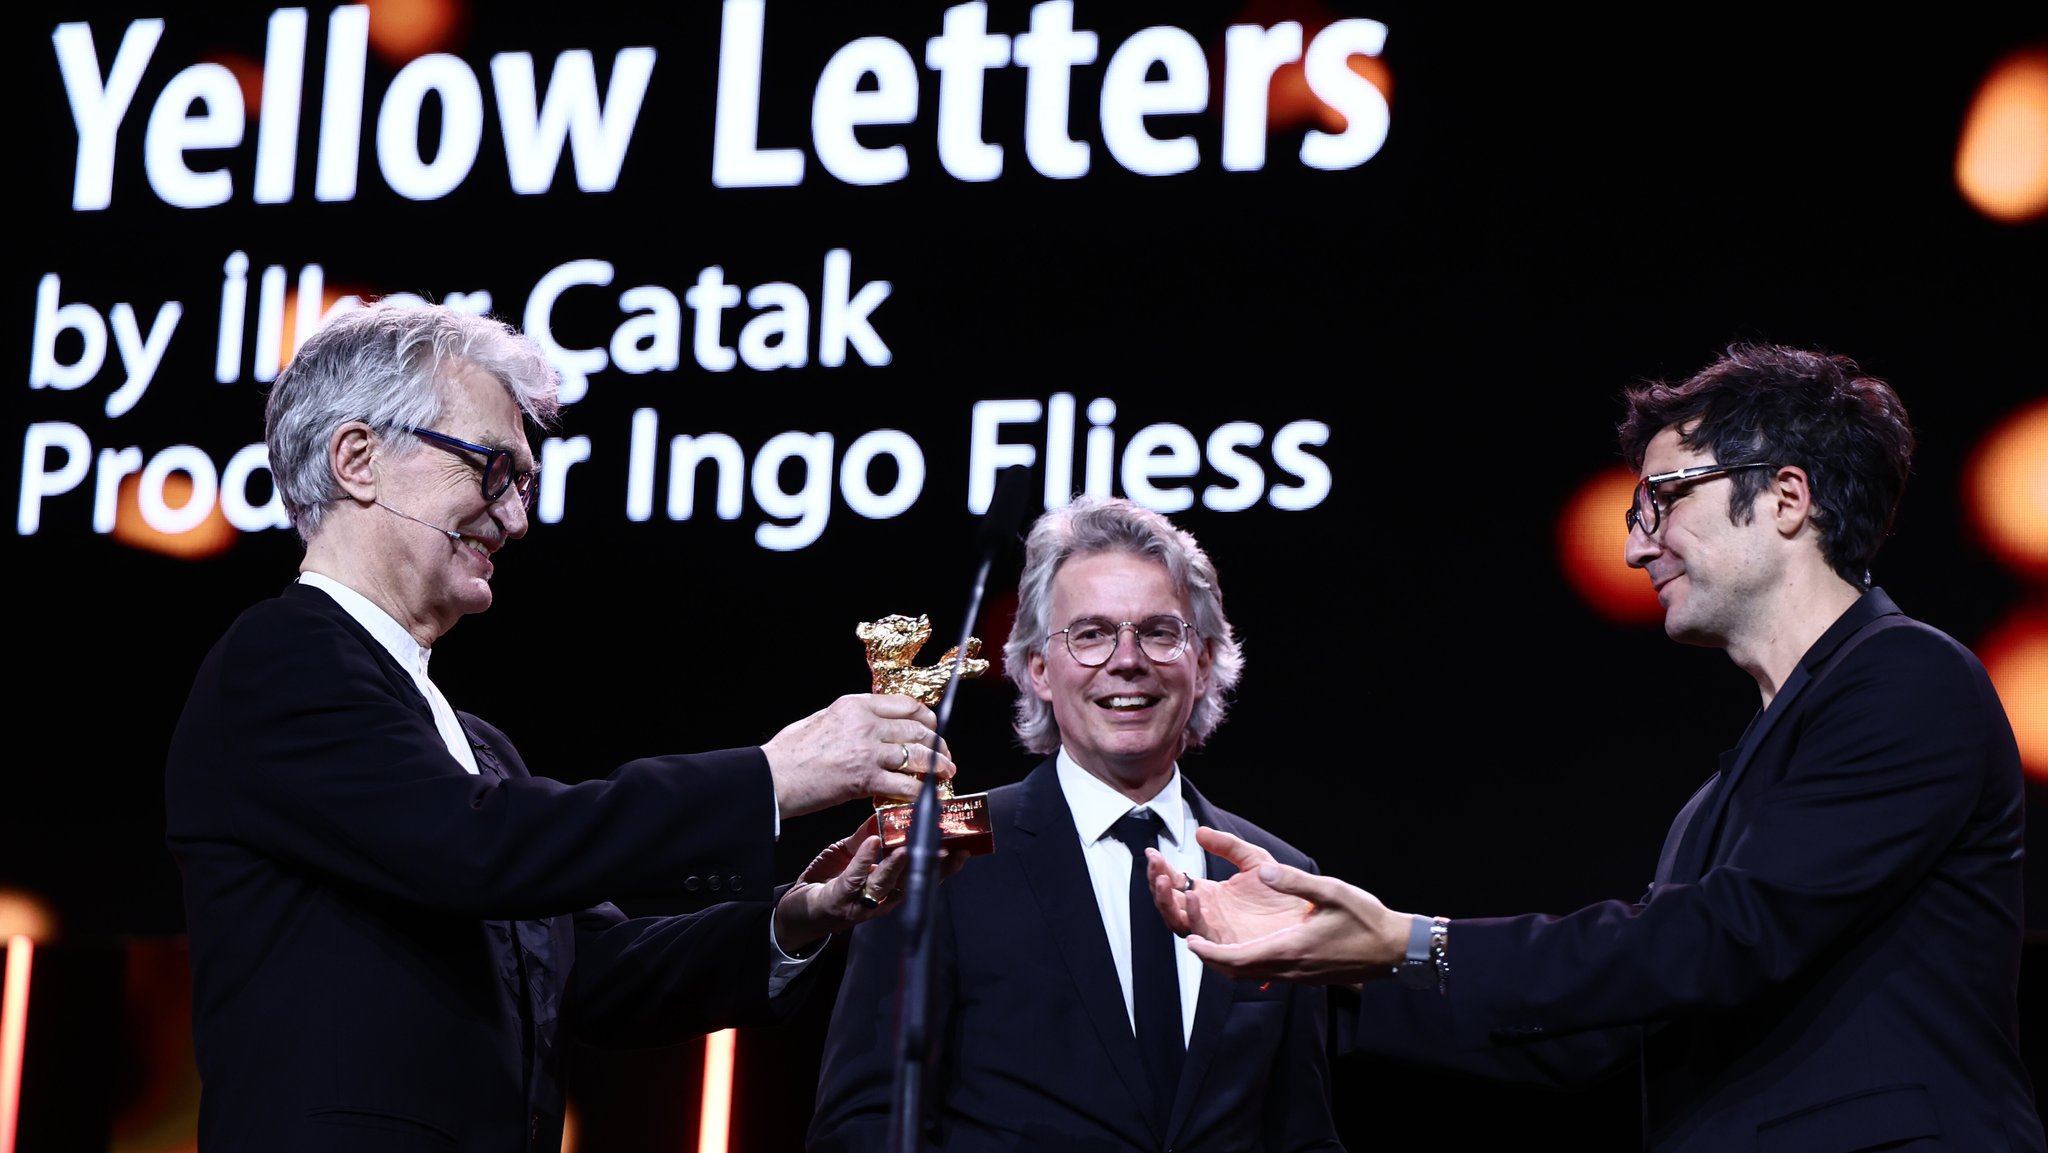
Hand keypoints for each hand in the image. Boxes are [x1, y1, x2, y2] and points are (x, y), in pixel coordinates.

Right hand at [762, 693, 957, 817]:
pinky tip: (923, 796)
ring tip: (945, 773)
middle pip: (918, 729)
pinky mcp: (865, 780)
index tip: (933, 728)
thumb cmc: (790, 752)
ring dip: (937, 766)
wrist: (773, 777)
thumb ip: (850, 717)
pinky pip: (904, 785)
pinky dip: (918, 791)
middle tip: (944, 755)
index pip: (906, 704)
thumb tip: (872, 722)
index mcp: (855, 705)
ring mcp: (867, 752)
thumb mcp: (821, 718)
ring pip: (917, 756)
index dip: (927, 718)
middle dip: (937, 744)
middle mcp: (866, 724)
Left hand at [772, 814, 967, 953]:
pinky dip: (865, 860)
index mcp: (891, 888)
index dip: (945, 865)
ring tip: (908, 847)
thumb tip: (884, 814)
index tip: (962, 847)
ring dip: (899, 864)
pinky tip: (872, 844)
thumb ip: (867, 838)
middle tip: (946, 847)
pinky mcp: (840, 899)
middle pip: (912, 882)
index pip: (924, 876)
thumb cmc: (827, 882)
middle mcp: (882, 899)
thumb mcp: (850, 855)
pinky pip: (855, 878)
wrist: (796, 912)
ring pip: (887, 883)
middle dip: (930, 865)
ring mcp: (862, 902)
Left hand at [1145, 825, 1407, 984]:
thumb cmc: (1367, 920)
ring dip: (1228, 962)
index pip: (1238, 959)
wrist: (1395, 950)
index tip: (1189, 941)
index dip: (1210, 953)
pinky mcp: (1306, 976)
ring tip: (1211, 942)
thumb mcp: (1332, 892)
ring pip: (1251, 975)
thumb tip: (1263, 869)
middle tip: (1191, 940)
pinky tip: (1245, 948)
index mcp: (1291, 948)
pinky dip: (1247, 963)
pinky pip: (1267, 973)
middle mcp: (1291, 968)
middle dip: (1211, 959)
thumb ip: (1295, 881)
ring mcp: (1298, 976)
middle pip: (1238, 972)